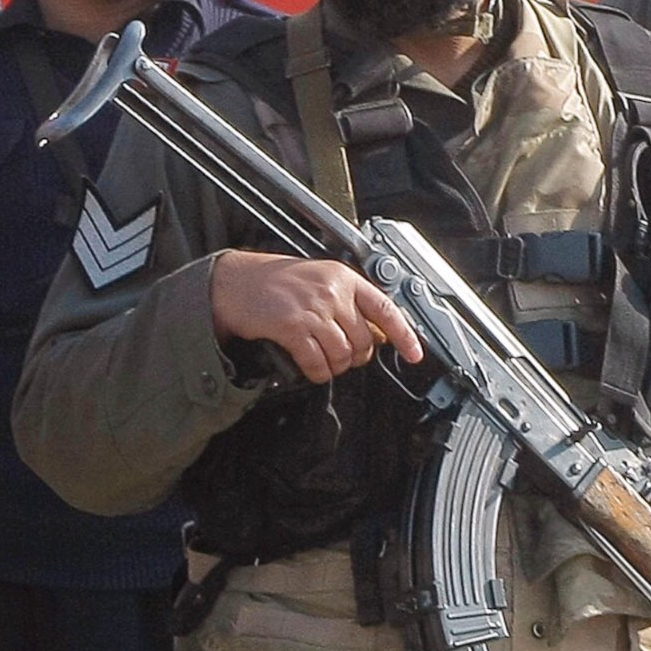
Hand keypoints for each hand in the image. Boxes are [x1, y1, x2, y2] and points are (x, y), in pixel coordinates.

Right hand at [210, 250, 422, 383]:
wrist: (235, 282)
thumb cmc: (276, 282)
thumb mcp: (320, 280)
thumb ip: (348, 301)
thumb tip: (377, 333)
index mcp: (345, 278)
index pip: (386, 309)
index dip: (406, 335)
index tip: (416, 354)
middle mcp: (333, 292)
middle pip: (365, 339)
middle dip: (358, 356)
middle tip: (344, 356)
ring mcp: (313, 309)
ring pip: (344, 353)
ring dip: (337, 366)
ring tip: (325, 361)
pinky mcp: (292, 326)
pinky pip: (318, 361)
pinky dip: (318, 372)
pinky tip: (313, 369)